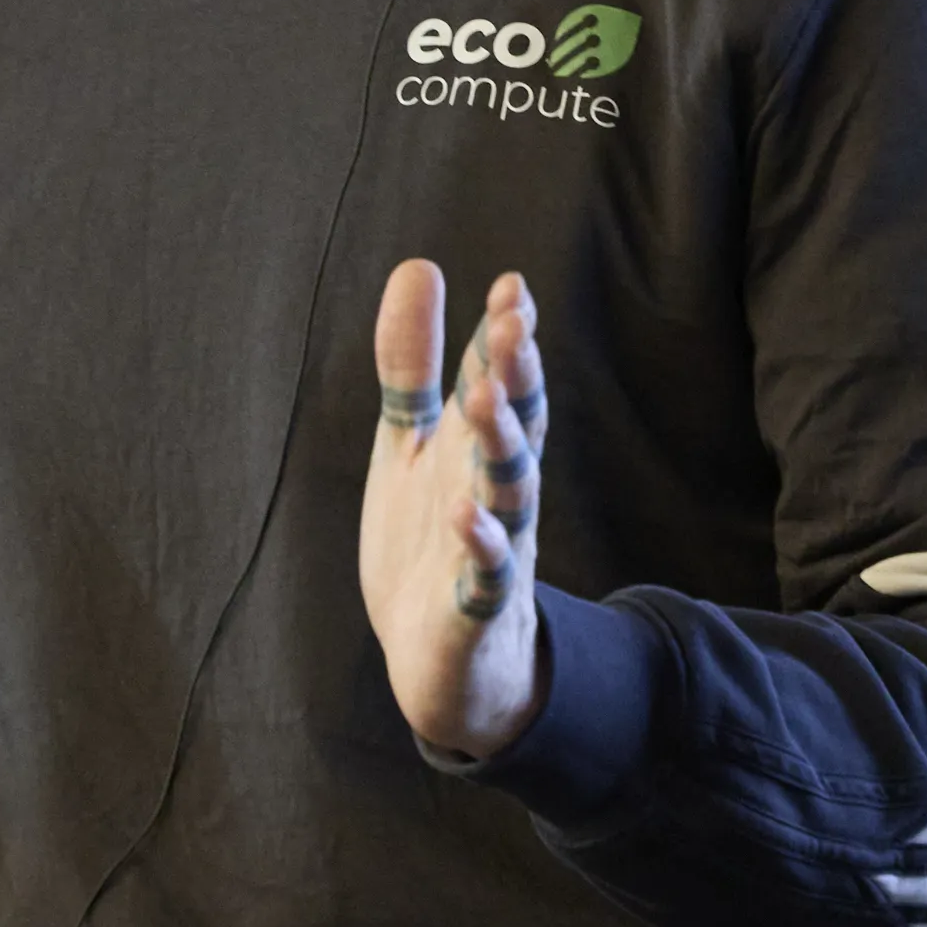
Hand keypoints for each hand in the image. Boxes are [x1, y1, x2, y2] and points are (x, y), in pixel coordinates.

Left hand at [359, 260, 547, 757]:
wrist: (438, 661)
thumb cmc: (428, 537)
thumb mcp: (410, 441)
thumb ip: (411, 361)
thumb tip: (421, 264)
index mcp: (479, 447)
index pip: (502, 380)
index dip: (507, 336)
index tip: (511, 286)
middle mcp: (496, 489)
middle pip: (516, 426)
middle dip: (516, 378)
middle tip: (513, 327)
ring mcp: (490, 547)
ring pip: (508, 491)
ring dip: (501, 445)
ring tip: (484, 398)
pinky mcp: (473, 605)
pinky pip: (482, 574)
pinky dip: (477, 543)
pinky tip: (462, 511)